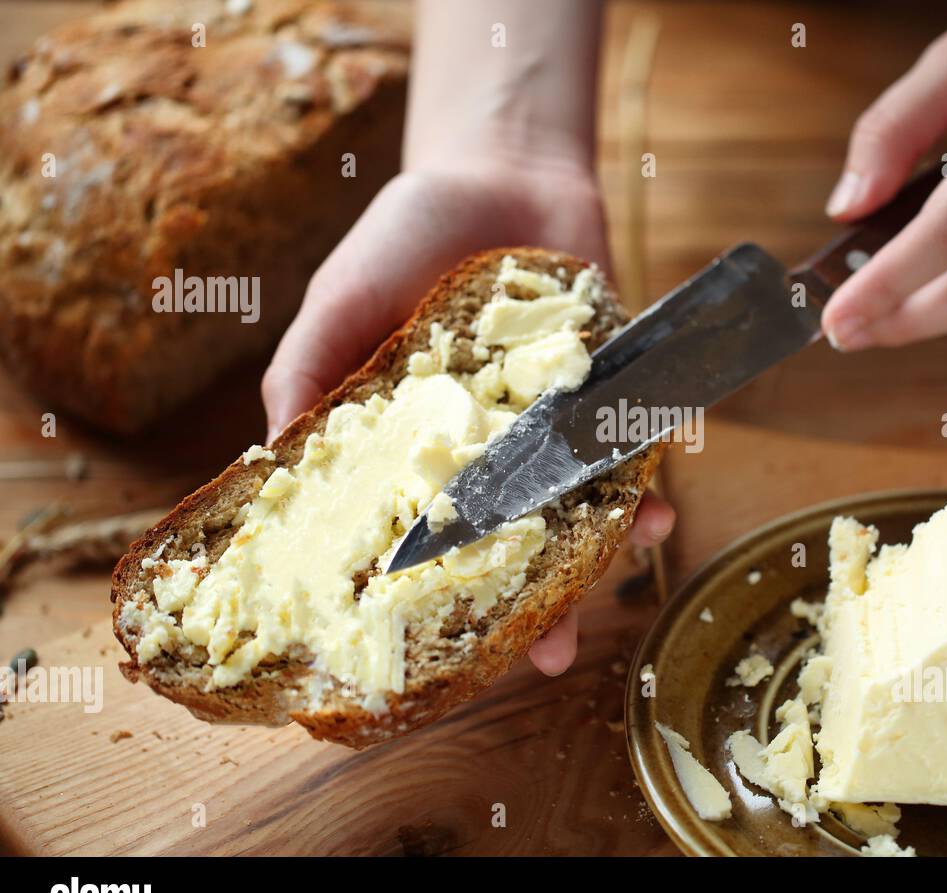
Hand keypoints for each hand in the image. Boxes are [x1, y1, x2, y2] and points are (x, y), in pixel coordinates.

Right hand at [261, 160, 674, 675]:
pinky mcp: (612, 389)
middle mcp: (495, 452)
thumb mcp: (339, 303)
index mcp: (426, 451)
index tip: (440, 656)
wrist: (496, 169)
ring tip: (627, 563)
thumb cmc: (404, 239)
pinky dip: (652, 470)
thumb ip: (308, 374)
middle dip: (538, 602)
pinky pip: (638, 442)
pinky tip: (660, 499)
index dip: (435, 596)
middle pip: (519, 542)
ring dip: (612, 544)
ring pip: (587, 505)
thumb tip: (272, 454)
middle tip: (551, 655)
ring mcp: (559, 425)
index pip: (429, 540)